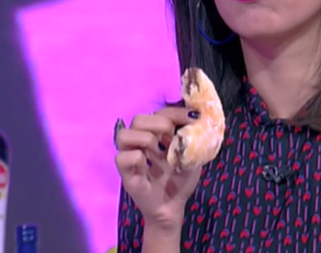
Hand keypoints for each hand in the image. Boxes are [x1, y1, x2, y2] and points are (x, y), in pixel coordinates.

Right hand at [115, 107, 202, 230]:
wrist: (174, 207)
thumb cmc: (181, 180)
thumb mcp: (193, 155)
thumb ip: (194, 138)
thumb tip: (199, 119)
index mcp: (156, 135)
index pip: (159, 113)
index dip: (176, 112)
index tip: (194, 117)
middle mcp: (140, 142)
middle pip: (138, 119)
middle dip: (159, 123)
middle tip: (171, 136)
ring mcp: (131, 157)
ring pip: (123, 134)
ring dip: (145, 138)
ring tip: (158, 151)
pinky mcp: (126, 174)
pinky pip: (121, 158)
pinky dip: (136, 158)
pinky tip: (147, 166)